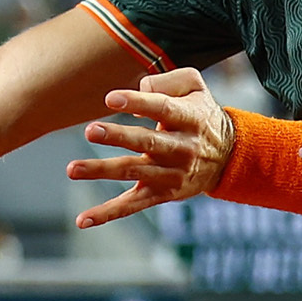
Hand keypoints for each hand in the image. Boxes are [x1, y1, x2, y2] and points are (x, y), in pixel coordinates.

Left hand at [68, 67, 235, 227]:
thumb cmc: (200, 114)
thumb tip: (138, 91)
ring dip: (102, 170)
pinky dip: (107, 213)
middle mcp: (181, 148)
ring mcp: (171, 174)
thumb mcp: (195, 87)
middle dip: (117, 137)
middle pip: (146, 142)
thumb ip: (168, 81)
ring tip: (73, 169)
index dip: (137, 103)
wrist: (229, 156)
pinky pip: (133, 205)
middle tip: (90, 131)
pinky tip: (82, 219)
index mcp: (189, 118)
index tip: (111, 98)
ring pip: (134, 172)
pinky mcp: (162, 194)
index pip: (162, 108)